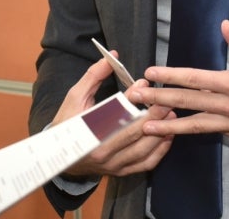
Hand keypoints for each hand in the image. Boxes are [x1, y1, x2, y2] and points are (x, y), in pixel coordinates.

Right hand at [55, 52, 175, 178]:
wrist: (57, 156)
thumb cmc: (67, 123)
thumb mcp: (75, 97)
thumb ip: (93, 77)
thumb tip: (112, 57)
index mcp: (90, 134)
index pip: (117, 114)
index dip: (133, 98)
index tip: (144, 84)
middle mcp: (103, 153)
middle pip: (135, 133)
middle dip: (154, 115)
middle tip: (166, 100)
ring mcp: (113, 165)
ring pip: (144, 151)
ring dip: (161, 133)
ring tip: (171, 115)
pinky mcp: (120, 172)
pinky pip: (145, 164)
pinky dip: (159, 151)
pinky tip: (167, 136)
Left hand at [132, 20, 228, 144]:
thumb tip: (223, 25)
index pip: (195, 79)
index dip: (171, 76)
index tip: (151, 73)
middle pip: (188, 102)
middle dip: (159, 100)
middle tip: (135, 99)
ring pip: (197, 126)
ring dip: (170, 125)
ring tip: (146, 126)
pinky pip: (215, 133)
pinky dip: (196, 132)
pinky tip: (180, 130)